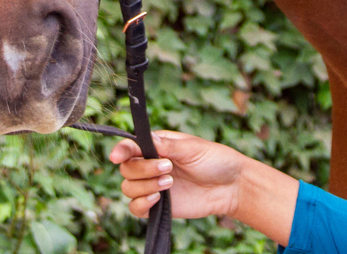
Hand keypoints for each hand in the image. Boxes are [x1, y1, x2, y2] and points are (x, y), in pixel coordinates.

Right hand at [109, 129, 298, 244]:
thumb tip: (143, 139)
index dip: (121, 150)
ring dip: (145, 186)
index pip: (131, 146)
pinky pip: (135, 208)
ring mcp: (153, 185)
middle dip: (143, 169)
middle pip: (127, 168)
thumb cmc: (215, 160)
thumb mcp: (192, 148)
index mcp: (158, 145)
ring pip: (128, 188)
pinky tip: (158, 199)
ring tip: (169, 183)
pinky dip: (141, 204)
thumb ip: (166, 146)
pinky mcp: (158, 205)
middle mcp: (151, 164)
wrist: (230, 186)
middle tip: (168, 168)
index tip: (116, 156)